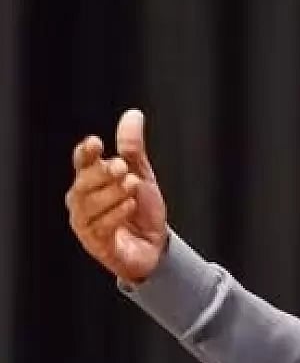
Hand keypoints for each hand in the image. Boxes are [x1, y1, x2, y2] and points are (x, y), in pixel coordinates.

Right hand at [65, 109, 167, 283]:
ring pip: (90, 206)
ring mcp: (87, 225)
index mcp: (90, 183)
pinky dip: (115, 215)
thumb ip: (133, 149)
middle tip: (123, 166)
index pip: (81, 164)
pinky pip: (100, 228)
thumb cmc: (141, 210)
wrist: (155, 247)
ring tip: (132, 185)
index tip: (95, 142)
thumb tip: (133, 115)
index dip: (85, 154)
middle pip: (83, 184)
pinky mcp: (97, 245)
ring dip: (112, 194)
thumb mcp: (141, 175)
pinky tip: (129, 205)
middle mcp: (82, 203)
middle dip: (102, 174)